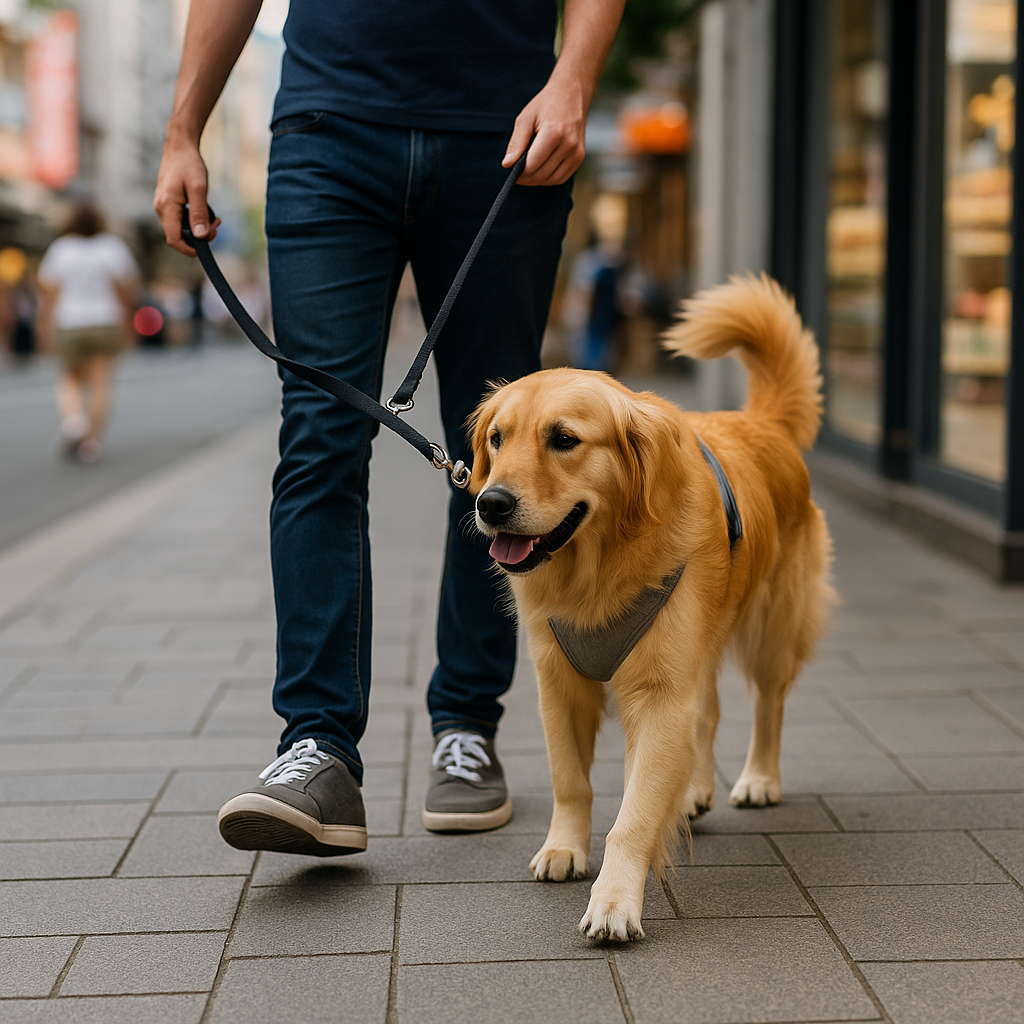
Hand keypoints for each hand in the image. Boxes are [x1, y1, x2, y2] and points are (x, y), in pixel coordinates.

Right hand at [153, 134, 221, 255]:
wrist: (180, 146)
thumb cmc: (189, 164)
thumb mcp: (198, 188)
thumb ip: (199, 213)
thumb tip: (201, 236)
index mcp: (166, 207)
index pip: (174, 240)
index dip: (190, 249)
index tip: (207, 248)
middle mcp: (161, 209)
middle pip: (178, 236)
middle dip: (199, 237)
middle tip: (217, 226)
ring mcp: (163, 206)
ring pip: (181, 229)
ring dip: (198, 229)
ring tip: (215, 219)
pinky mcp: (169, 203)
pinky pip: (181, 220)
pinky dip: (195, 220)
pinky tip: (207, 213)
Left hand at [503, 77, 587, 186]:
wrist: (572, 95)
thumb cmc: (546, 105)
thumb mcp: (526, 119)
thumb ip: (516, 143)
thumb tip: (507, 165)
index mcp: (553, 133)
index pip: (532, 165)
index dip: (519, 173)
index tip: (511, 171)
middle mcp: (568, 145)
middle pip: (541, 175)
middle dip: (527, 178)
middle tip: (517, 174)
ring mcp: (576, 153)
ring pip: (551, 180)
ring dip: (537, 180)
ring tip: (528, 171)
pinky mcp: (579, 157)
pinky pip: (561, 177)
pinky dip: (548, 178)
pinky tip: (541, 169)